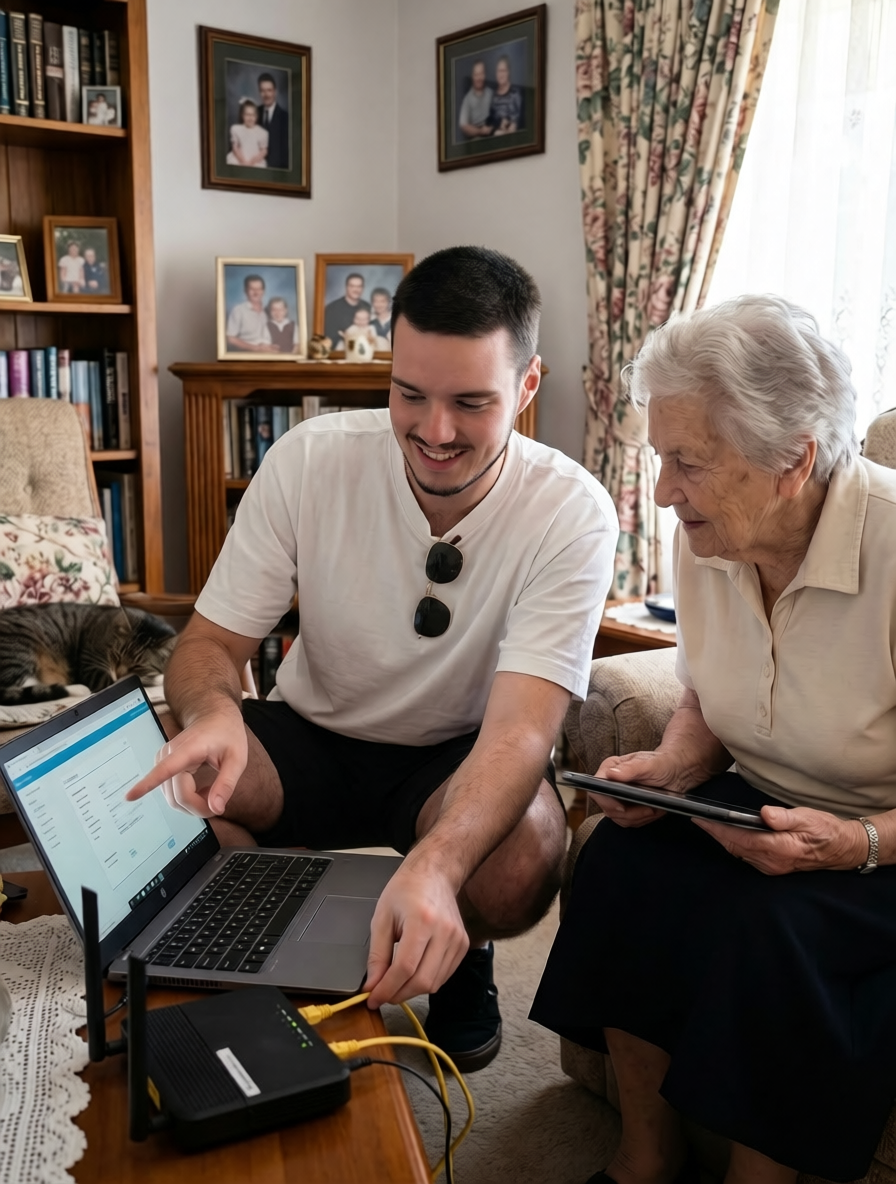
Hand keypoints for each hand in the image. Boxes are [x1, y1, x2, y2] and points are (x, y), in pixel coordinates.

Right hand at [124, 705, 247, 817]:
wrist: (215, 717)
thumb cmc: (227, 735)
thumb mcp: (237, 759)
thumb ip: (226, 784)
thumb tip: (215, 808)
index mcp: (188, 749)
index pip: (165, 770)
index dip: (147, 785)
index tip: (129, 796)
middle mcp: (169, 754)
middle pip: (177, 797)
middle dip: (198, 807)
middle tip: (218, 802)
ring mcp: (163, 760)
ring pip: (172, 798)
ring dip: (193, 803)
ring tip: (211, 792)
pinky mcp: (163, 766)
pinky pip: (171, 793)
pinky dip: (187, 798)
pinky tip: (200, 790)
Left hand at [363, 864, 468, 1007]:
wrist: (434, 874)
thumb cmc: (406, 890)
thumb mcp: (382, 918)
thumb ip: (377, 955)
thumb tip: (373, 984)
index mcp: (422, 920)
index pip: (405, 968)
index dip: (387, 988)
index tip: (373, 998)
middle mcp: (444, 931)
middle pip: (422, 981)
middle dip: (398, 994)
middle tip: (382, 994)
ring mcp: (457, 939)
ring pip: (434, 983)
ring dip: (412, 990)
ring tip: (396, 983)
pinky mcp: (463, 946)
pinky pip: (444, 976)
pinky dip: (426, 981)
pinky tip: (413, 973)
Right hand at [589, 750, 687, 827]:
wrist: (675, 771)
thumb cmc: (662, 763)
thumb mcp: (649, 764)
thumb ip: (630, 768)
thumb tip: (611, 774)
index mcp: (610, 769)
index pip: (596, 790)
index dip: (606, 802)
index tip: (622, 807)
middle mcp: (610, 783)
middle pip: (608, 808)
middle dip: (629, 813)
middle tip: (648, 808)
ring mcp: (617, 796)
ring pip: (618, 818)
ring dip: (637, 818)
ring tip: (653, 808)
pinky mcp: (626, 807)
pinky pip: (628, 821)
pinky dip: (641, 819)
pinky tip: (652, 810)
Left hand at [695, 805, 868, 874]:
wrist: (842, 849)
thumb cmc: (826, 831)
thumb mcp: (808, 818)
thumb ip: (785, 817)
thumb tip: (765, 814)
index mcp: (779, 848)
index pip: (741, 838)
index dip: (719, 829)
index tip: (703, 819)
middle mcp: (772, 861)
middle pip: (735, 847)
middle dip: (715, 834)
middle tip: (698, 819)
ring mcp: (772, 866)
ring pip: (739, 853)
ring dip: (723, 840)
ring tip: (708, 825)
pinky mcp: (773, 866)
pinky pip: (747, 856)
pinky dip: (734, 845)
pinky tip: (728, 835)